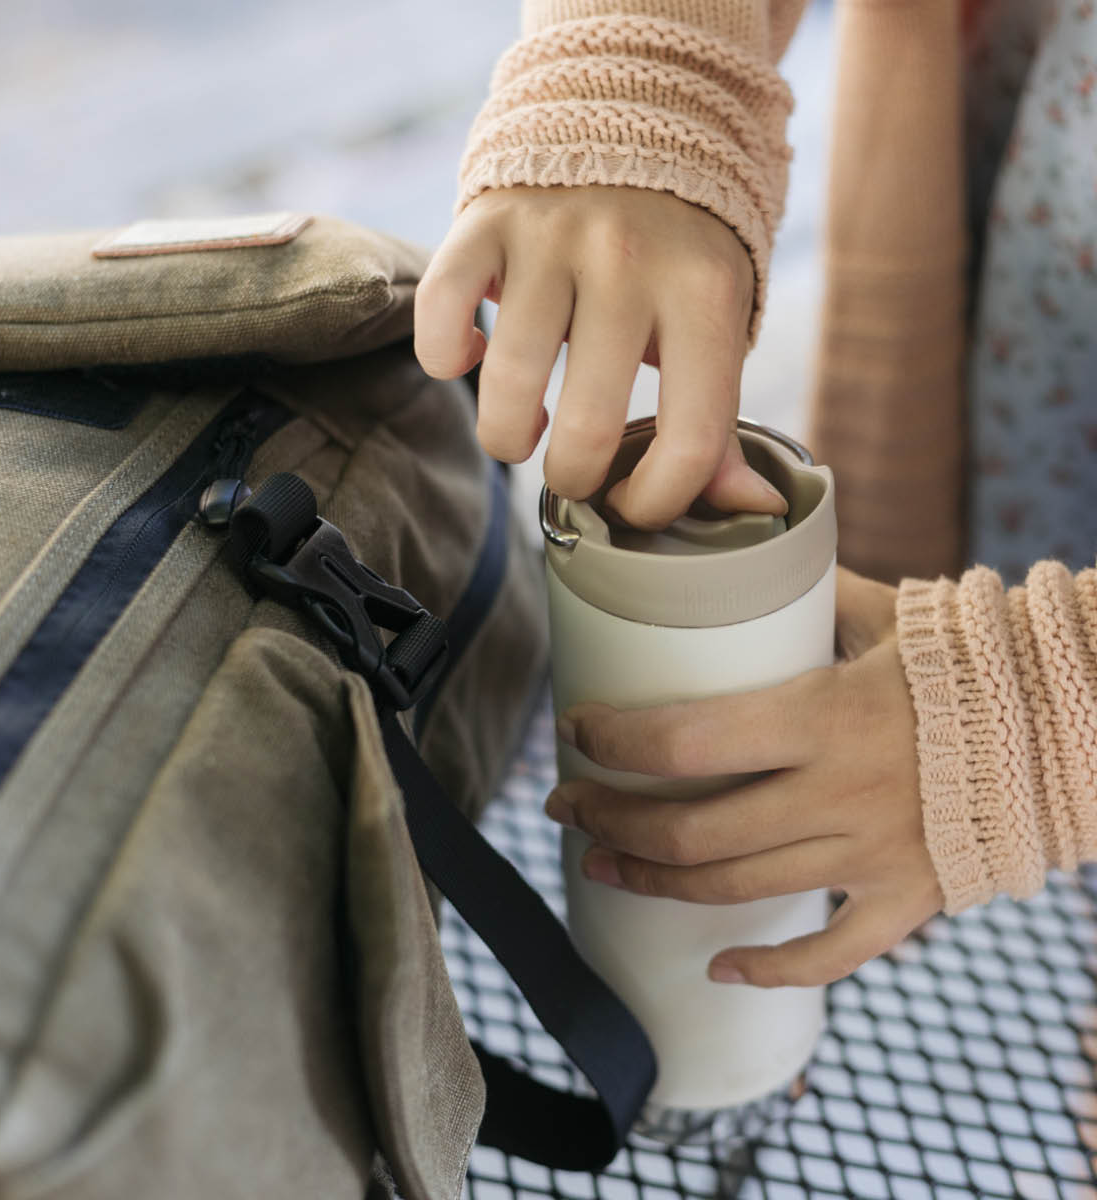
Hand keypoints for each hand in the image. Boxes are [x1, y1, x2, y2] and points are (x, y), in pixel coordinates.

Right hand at [414, 185, 785, 528]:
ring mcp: (553, 236)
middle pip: (587, 429)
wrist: (629, 121)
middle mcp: (629, 261)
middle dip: (572, 481)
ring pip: (508, 387)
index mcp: (705, 296)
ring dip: (506, 438)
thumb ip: (722, 423)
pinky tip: (474, 357)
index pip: (689, 442)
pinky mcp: (488, 221)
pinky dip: (445, 358)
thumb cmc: (677, 259)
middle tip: (571, 471)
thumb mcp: (716, 328)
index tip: (629, 502)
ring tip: (522, 432)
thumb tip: (753, 509)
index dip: (654, 502)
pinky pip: (442, 316)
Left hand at [545, 568, 942, 986]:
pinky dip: (771, 970)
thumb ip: (805, 599)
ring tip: (602, 866)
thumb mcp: (882, 613)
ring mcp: (872, 855)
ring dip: (654, 882)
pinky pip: (830, 955)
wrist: (1076, 722)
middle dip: (610, 822)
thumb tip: (736, 566)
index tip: (574, 730)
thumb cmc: (971, 657)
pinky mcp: (908, 899)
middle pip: (691, 829)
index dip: (614, 740)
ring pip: (736, 890)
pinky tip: (718, 966)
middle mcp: (837, 793)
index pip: (686, 738)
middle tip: (566, 808)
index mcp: (822, 714)